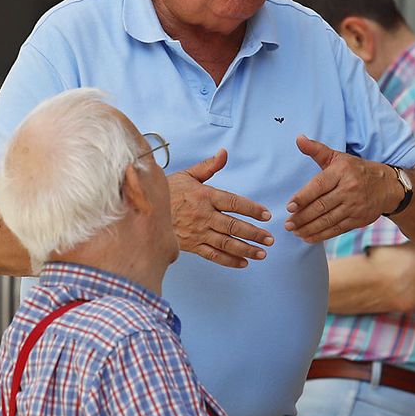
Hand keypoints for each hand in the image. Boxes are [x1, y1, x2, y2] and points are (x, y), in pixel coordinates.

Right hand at [168, 149, 273, 268]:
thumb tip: (224, 152)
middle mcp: (203, 215)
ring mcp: (198, 232)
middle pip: (234, 226)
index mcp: (205, 196)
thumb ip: (209, 166)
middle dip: (255, 233)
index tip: (266, 215)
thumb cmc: (168, 191)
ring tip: (262, 253)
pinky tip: (243, 263)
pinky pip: (213, 255)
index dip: (252, 209)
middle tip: (270, 238)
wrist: (145, 210)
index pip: (234, 203)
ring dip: (247, 249)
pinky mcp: (192, 246)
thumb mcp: (188, 175)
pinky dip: (229, 260)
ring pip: (227, 243)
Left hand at [285, 136, 395, 243]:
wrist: (387, 186)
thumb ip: (317, 150)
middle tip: (287, 224)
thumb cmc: (356, 170)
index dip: (303, 197)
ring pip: (328, 220)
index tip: (289, 207)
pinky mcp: (358, 220)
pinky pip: (336, 229)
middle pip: (321, 206)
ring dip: (309, 228)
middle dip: (302, 217)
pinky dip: (321, 235)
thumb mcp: (338, 157)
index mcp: (341, 172)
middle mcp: (349, 189)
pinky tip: (307, 237)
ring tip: (294, 231)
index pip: (319, 186)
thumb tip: (298, 139)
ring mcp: (354, 206)